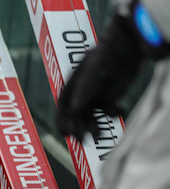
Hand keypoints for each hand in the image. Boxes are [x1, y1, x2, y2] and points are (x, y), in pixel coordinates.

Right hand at [57, 12, 142, 140]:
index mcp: (72, 84)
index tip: (64, 133)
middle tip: (81, 140)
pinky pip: (108, 112)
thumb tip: (75, 108)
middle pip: (76, 114)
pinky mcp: (110, 97)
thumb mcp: (93, 71)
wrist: (126, 48)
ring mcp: (96, 95)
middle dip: (77, 127)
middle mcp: (82, 92)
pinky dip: (112, 115)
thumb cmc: (105, 55)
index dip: (61, 119)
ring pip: (91, 116)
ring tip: (98, 135)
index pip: (63, 105)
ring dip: (93, 126)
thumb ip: (84, 89)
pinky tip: (118, 110)